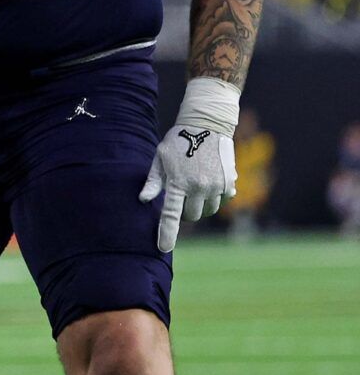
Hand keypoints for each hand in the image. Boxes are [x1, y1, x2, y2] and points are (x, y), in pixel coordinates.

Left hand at [140, 76, 239, 252]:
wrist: (207, 126)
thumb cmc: (178, 142)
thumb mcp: (160, 158)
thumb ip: (154, 181)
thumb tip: (144, 200)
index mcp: (177, 182)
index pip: (170, 214)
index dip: (166, 233)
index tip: (163, 248)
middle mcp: (198, 188)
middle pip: (191, 216)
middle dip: (185, 210)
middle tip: (181, 192)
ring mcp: (216, 187)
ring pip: (207, 210)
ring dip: (200, 204)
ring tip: (195, 182)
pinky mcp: (229, 185)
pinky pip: (221, 201)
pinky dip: (215, 197)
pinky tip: (209, 178)